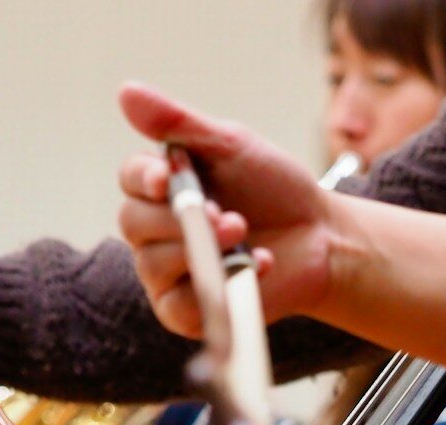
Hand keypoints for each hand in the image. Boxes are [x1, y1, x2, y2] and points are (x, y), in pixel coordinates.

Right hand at [117, 83, 336, 338]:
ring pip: (154, 265)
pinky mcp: (187, 313)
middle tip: (226, 215)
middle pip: (134, 223)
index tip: (168, 178)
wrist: (320, 236)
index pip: (131, 179)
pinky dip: (218, 287)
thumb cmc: (275, 188)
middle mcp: (155, 231)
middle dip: (179, 218)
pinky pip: (181, 306)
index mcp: (161, 187)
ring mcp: (167, 274)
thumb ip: (180, 124)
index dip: (144, 178)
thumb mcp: (232, 146)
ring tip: (244, 234)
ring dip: (202, 249)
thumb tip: (125, 91)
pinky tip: (256, 266)